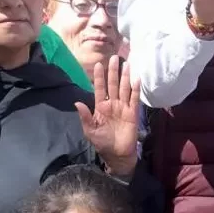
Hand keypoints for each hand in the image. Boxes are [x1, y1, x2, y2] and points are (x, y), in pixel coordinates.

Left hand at [76, 56, 138, 176]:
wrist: (118, 155)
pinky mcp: (133, 113)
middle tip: (114, 58)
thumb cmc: (102, 143)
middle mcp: (112, 104)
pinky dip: (135, 89)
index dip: (99, 77)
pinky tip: (136, 79)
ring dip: (125, 76)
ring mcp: (123, 107)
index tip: (98, 64)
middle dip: (113, 72)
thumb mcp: (90, 131)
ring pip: (124, 88)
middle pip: (113, 85)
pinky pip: (134, 99)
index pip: (100, 89)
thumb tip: (77, 102)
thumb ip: (85, 116)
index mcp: (101, 107)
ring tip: (126, 64)